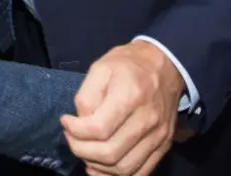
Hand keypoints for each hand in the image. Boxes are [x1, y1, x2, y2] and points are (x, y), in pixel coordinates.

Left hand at [60, 41, 184, 175]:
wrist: (165, 66)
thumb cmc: (128, 65)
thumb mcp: (100, 68)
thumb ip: (86, 96)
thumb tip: (80, 123)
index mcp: (130, 96)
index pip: (98, 129)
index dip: (75, 131)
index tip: (65, 121)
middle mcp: (148, 120)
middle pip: (110, 153)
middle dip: (81, 150)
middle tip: (71, 138)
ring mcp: (158, 136)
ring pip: (123, 168)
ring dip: (96, 166)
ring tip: (84, 151)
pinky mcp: (164, 145)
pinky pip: (140, 172)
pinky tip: (100, 167)